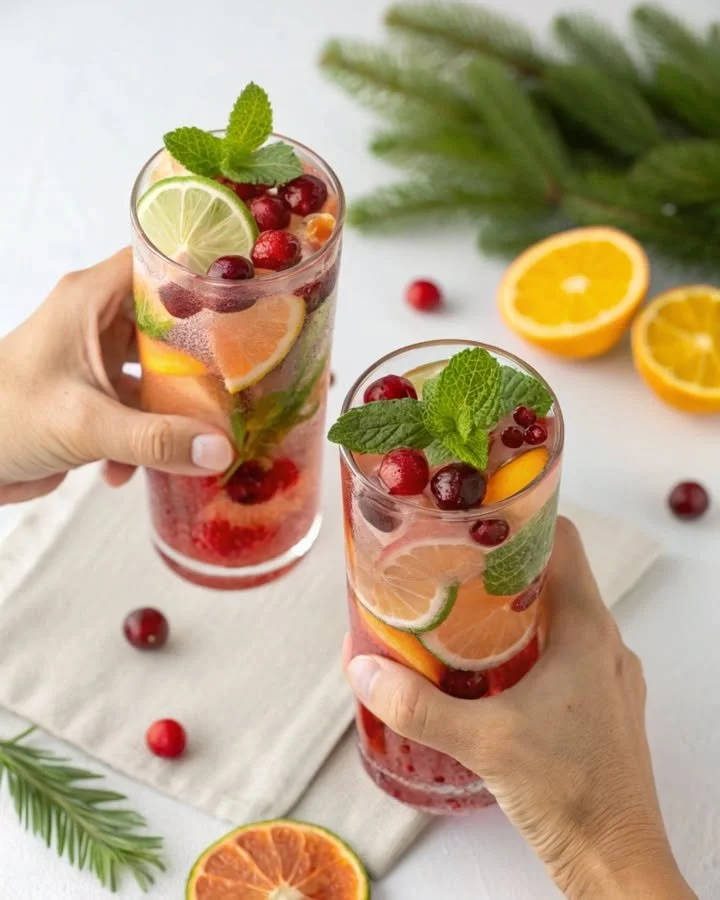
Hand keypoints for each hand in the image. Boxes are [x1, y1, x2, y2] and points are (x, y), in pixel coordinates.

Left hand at [0, 249, 232, 504]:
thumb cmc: (1, 418)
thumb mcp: (83, 424)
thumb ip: (155, 438)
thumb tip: (221, 450)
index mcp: (92, 299)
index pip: (161, 263)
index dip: (207, 275)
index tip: (253, 300)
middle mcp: (98, 320)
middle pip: (173, 321)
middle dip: (206, 357)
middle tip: (247, 379)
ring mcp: (97, 358)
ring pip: (161, 370)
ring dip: (178, 407)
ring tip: (203, 436)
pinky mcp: (95, 396)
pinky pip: (140, 407)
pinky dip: (146, 437)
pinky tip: (130, 470)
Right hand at [346, 518, 695, 899]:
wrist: (617, 864)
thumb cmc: (571, 794)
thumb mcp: (484, 741)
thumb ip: (419, 705)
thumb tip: (362, 671)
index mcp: (586, 628)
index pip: (562, 538)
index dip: (521, 516)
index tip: (474, 516)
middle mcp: (604, 642)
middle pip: (553, 575)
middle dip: (500, 565)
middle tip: (448, 564)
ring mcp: (606, 676)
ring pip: (558, 616)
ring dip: (512, 608)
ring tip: (458, 612)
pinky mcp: (600, 706)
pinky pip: (563, 654)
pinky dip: (526, 646)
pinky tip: (487, 670)